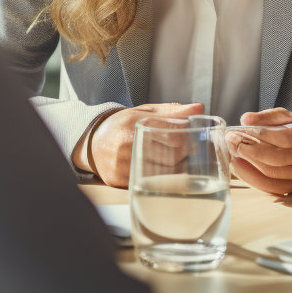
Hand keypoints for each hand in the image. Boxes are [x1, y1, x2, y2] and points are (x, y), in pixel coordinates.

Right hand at [77, 102, 204, 187]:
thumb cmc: (123, 125)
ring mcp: (122, 165)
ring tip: (179, 160)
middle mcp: (126, 144)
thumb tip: (199, 108)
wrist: (92, 142)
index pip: (172, 133)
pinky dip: (162, 180)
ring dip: (177, 168)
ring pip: (162, 173)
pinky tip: (165, 172)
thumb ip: (172, 111)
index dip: (188, 137)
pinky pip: (149, 183)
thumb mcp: (145, 112)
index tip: (195, 136)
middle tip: (189, 149)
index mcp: (134, 123)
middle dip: (184, 154)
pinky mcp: (119, 181)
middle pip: (170, 156)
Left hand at [225, 108, 291, 195]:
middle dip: (250, 151)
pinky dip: (257, 180)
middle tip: (232, 142)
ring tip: (234, 155)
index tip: (239, 129)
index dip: (259, 134)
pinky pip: (277, 188)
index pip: (284, 137)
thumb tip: (245, 119)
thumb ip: (272, 116)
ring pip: (275, 176)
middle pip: (277, 159)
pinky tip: (244, 169)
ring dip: (250, 166)